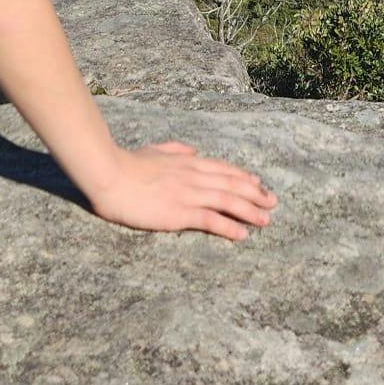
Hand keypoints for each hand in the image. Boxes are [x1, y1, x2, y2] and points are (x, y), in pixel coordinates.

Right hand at [83, 140, 278, 240]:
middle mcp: (194, 176)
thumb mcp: (154, 150)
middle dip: (256, 194)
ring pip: (228, 201)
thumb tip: (191, 150)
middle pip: (232, 184)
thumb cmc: (127, 163)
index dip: (244, 177)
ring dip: (250, 211)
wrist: (110, 174)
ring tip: (266, 220)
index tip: (259, 184)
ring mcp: (188, 194)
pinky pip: (210, 220)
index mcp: (188, 162)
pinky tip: (242, 235)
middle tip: (273, 202)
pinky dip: (229, 227)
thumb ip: (174, 149)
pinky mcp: (179, 212)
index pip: (224, 169)